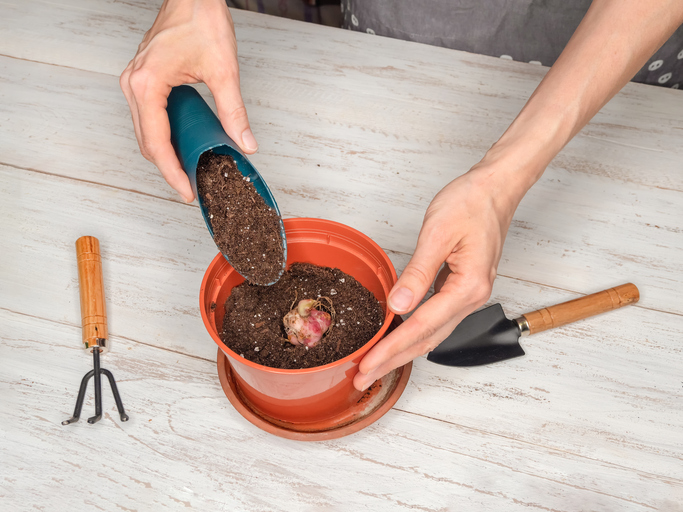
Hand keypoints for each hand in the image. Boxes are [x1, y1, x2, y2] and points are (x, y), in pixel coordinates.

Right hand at [120, 0, 256, 201]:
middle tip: (191, 187)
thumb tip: (245, 142)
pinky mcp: (142, 79)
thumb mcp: (224, 70)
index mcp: (147, 85)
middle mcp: (133, 85)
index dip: (172, 173)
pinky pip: (147, 117)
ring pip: (144, 132)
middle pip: (146, 142)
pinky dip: (163, 136)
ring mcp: (134, 81)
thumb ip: (234, 111)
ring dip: (164, 154)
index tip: (186, 192)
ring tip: (188, 171)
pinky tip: (182, 145)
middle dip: (168, 169)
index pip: (156, 144)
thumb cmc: (201, 19)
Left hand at [353, 165, 521, 390]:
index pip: (421, 327)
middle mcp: (471, 297)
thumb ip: (417, 273)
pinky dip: (414, 333)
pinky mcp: (462, 288)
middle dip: (393, 361)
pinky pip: (436, 319)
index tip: (367, 365)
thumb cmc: (471, 203)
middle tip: (363, 378)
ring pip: (432, 333)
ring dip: (402, 350)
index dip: (391, 349)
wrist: (496, 189)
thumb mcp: (438, 234)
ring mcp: (468, 295)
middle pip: (427, 340)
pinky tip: (399, 338)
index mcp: (467, 287)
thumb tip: (398, 306)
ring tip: (376, 364)